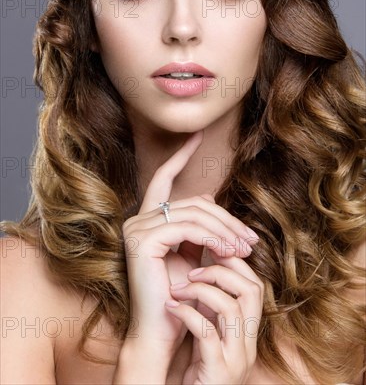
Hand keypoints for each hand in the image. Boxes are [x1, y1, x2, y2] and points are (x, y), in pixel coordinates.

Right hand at [122, 131, 257, 357]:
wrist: (162, 331)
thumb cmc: (180, 296)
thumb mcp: (193, 255)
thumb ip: (198, 229)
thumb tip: (209, 200)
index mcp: (147, 220)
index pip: (164, 179)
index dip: (180, 156)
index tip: (198, 135)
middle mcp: (138, 219)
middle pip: (193, 202)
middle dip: (227, 218)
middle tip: (251, 239)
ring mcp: (137, 228)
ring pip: (193, 213)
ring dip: (225, 229)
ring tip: (246, 248)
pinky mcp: (142, 239)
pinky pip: (187, 227)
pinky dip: (213, 237)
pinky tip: (229, 250)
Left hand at [166, 251, 263, 384]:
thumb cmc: (197, 371)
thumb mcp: (209, 332)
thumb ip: (211, 305)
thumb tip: (201, 263)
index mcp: (248, 331)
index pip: (254, 285)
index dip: (233, 264)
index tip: (206, 253)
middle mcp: (248, 344)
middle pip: (252, 290)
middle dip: (222, 271)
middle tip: (193, 269)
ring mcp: (236, 359)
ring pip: (231, 307)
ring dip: (201, 290)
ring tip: (177, 289)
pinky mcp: (218, 372)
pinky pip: (207, 333)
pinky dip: (188, 314)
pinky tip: (170, 307)